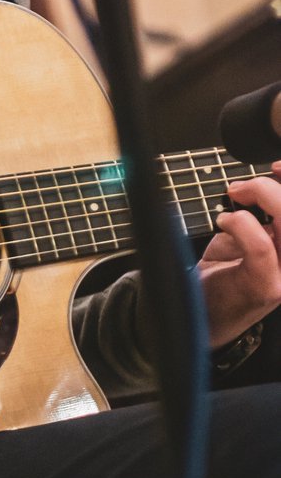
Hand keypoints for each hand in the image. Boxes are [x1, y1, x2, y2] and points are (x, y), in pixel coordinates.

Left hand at [198, 166, 280, 348]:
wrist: (204, 310)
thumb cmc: (228, 270)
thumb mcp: (252, 234)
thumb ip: (267, 212)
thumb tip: (265, 180)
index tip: (276, 167)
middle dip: (273, 188)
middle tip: (241, 188)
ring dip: (262, 199)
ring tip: (234, 200)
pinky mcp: (266, 287)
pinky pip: (261, 246)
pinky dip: (241, 225)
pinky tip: (224, 223)